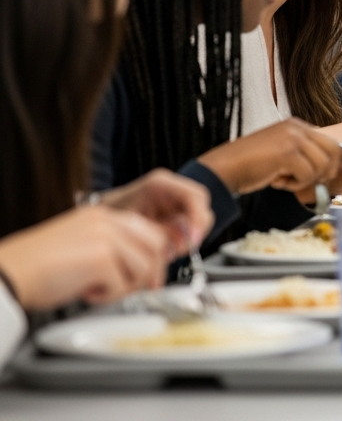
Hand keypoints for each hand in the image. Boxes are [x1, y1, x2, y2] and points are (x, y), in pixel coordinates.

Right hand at [0, 206, 174, 309]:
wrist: (9, 273)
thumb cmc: (38, 266)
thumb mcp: (83, 245)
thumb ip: (113, 247)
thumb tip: (144, 267)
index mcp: (102, 215)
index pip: (149, 231)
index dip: (153, 257)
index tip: (148, 277)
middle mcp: (106, 221)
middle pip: (156, 246)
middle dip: (147, 273)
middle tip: (124, 287)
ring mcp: (105, 237)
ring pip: (144, 268)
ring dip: (124, 287)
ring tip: (96, 288)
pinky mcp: (101, 259)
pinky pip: (122, 286)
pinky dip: (105, 297)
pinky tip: (84, 291)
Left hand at [100, 169, 212, 249]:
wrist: (94, 220)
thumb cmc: (107, 217)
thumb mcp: (133, 225)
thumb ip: (161, 232)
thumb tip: (185, 243)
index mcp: (160, 184)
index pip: (195, 196)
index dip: (198, 220)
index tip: (193, 239)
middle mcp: (171, 190)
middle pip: (200, 208)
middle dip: (195, 232)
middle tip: (182, 250)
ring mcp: (173, 202)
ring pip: (196, 221)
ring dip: (187, 239)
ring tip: (167, 251)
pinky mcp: (172, 215)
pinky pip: (186, 230)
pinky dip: (180, 242)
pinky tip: (165, 248)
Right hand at [200, 118, 341, 193]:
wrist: (225, 167)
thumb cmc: (251, 164)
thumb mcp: (282, 150)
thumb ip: (303, 152)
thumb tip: (329, 168)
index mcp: (297, 125)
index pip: (330, 143)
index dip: (329, 164)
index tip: (319, 177)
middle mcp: (297, 127)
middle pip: (333, 151)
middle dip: (325, 172)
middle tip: (308, 182)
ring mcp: (293, 138)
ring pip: (321, 166)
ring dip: (305, 180)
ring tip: (285, 180)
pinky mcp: (288, 152)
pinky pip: (307, 174)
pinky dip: (295, 184)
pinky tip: (278, 181)